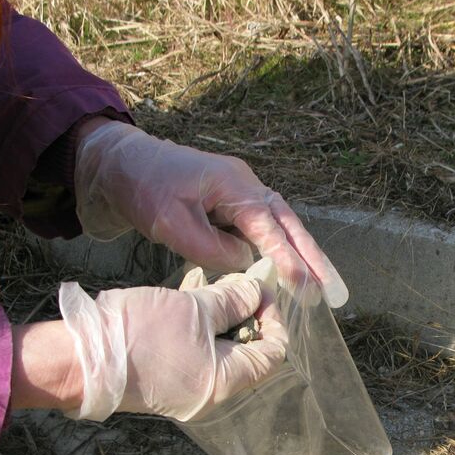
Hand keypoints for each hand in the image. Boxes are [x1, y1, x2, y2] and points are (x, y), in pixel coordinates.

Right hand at [58, 271, 286, 421]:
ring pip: (217, 346)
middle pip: (246, 350)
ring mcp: (186, 387)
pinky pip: (194, 349)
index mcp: (225, 382)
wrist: (75, 359)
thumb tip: (257, 291)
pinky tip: (188, 291)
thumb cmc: (140, 335)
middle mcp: (210, 392)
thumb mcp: (193, 309)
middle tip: (236, 280)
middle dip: (245, 311)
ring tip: (208, 280)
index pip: (272, 354)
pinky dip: (197, 322)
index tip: (262, 289)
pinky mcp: (164, 377)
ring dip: (218, 312)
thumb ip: (232, 299)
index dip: (273, 319)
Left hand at [74, 120, 348, 307]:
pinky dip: (279, 249)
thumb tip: (246, 263)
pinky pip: (263, 229)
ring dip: (301, 254)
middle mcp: (245, 186)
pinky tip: (290, 271)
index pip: (268, 227)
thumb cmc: (143, 189)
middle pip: (288, 223)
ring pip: (280, 226)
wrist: (121, 165)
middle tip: (333, 289)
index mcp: (233, 184)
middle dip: (312, 256)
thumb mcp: (171, 223)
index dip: (288, 258)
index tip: (304, 285)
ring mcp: (240, 193)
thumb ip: (211, 247)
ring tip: (321, 286)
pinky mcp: (231, 204)